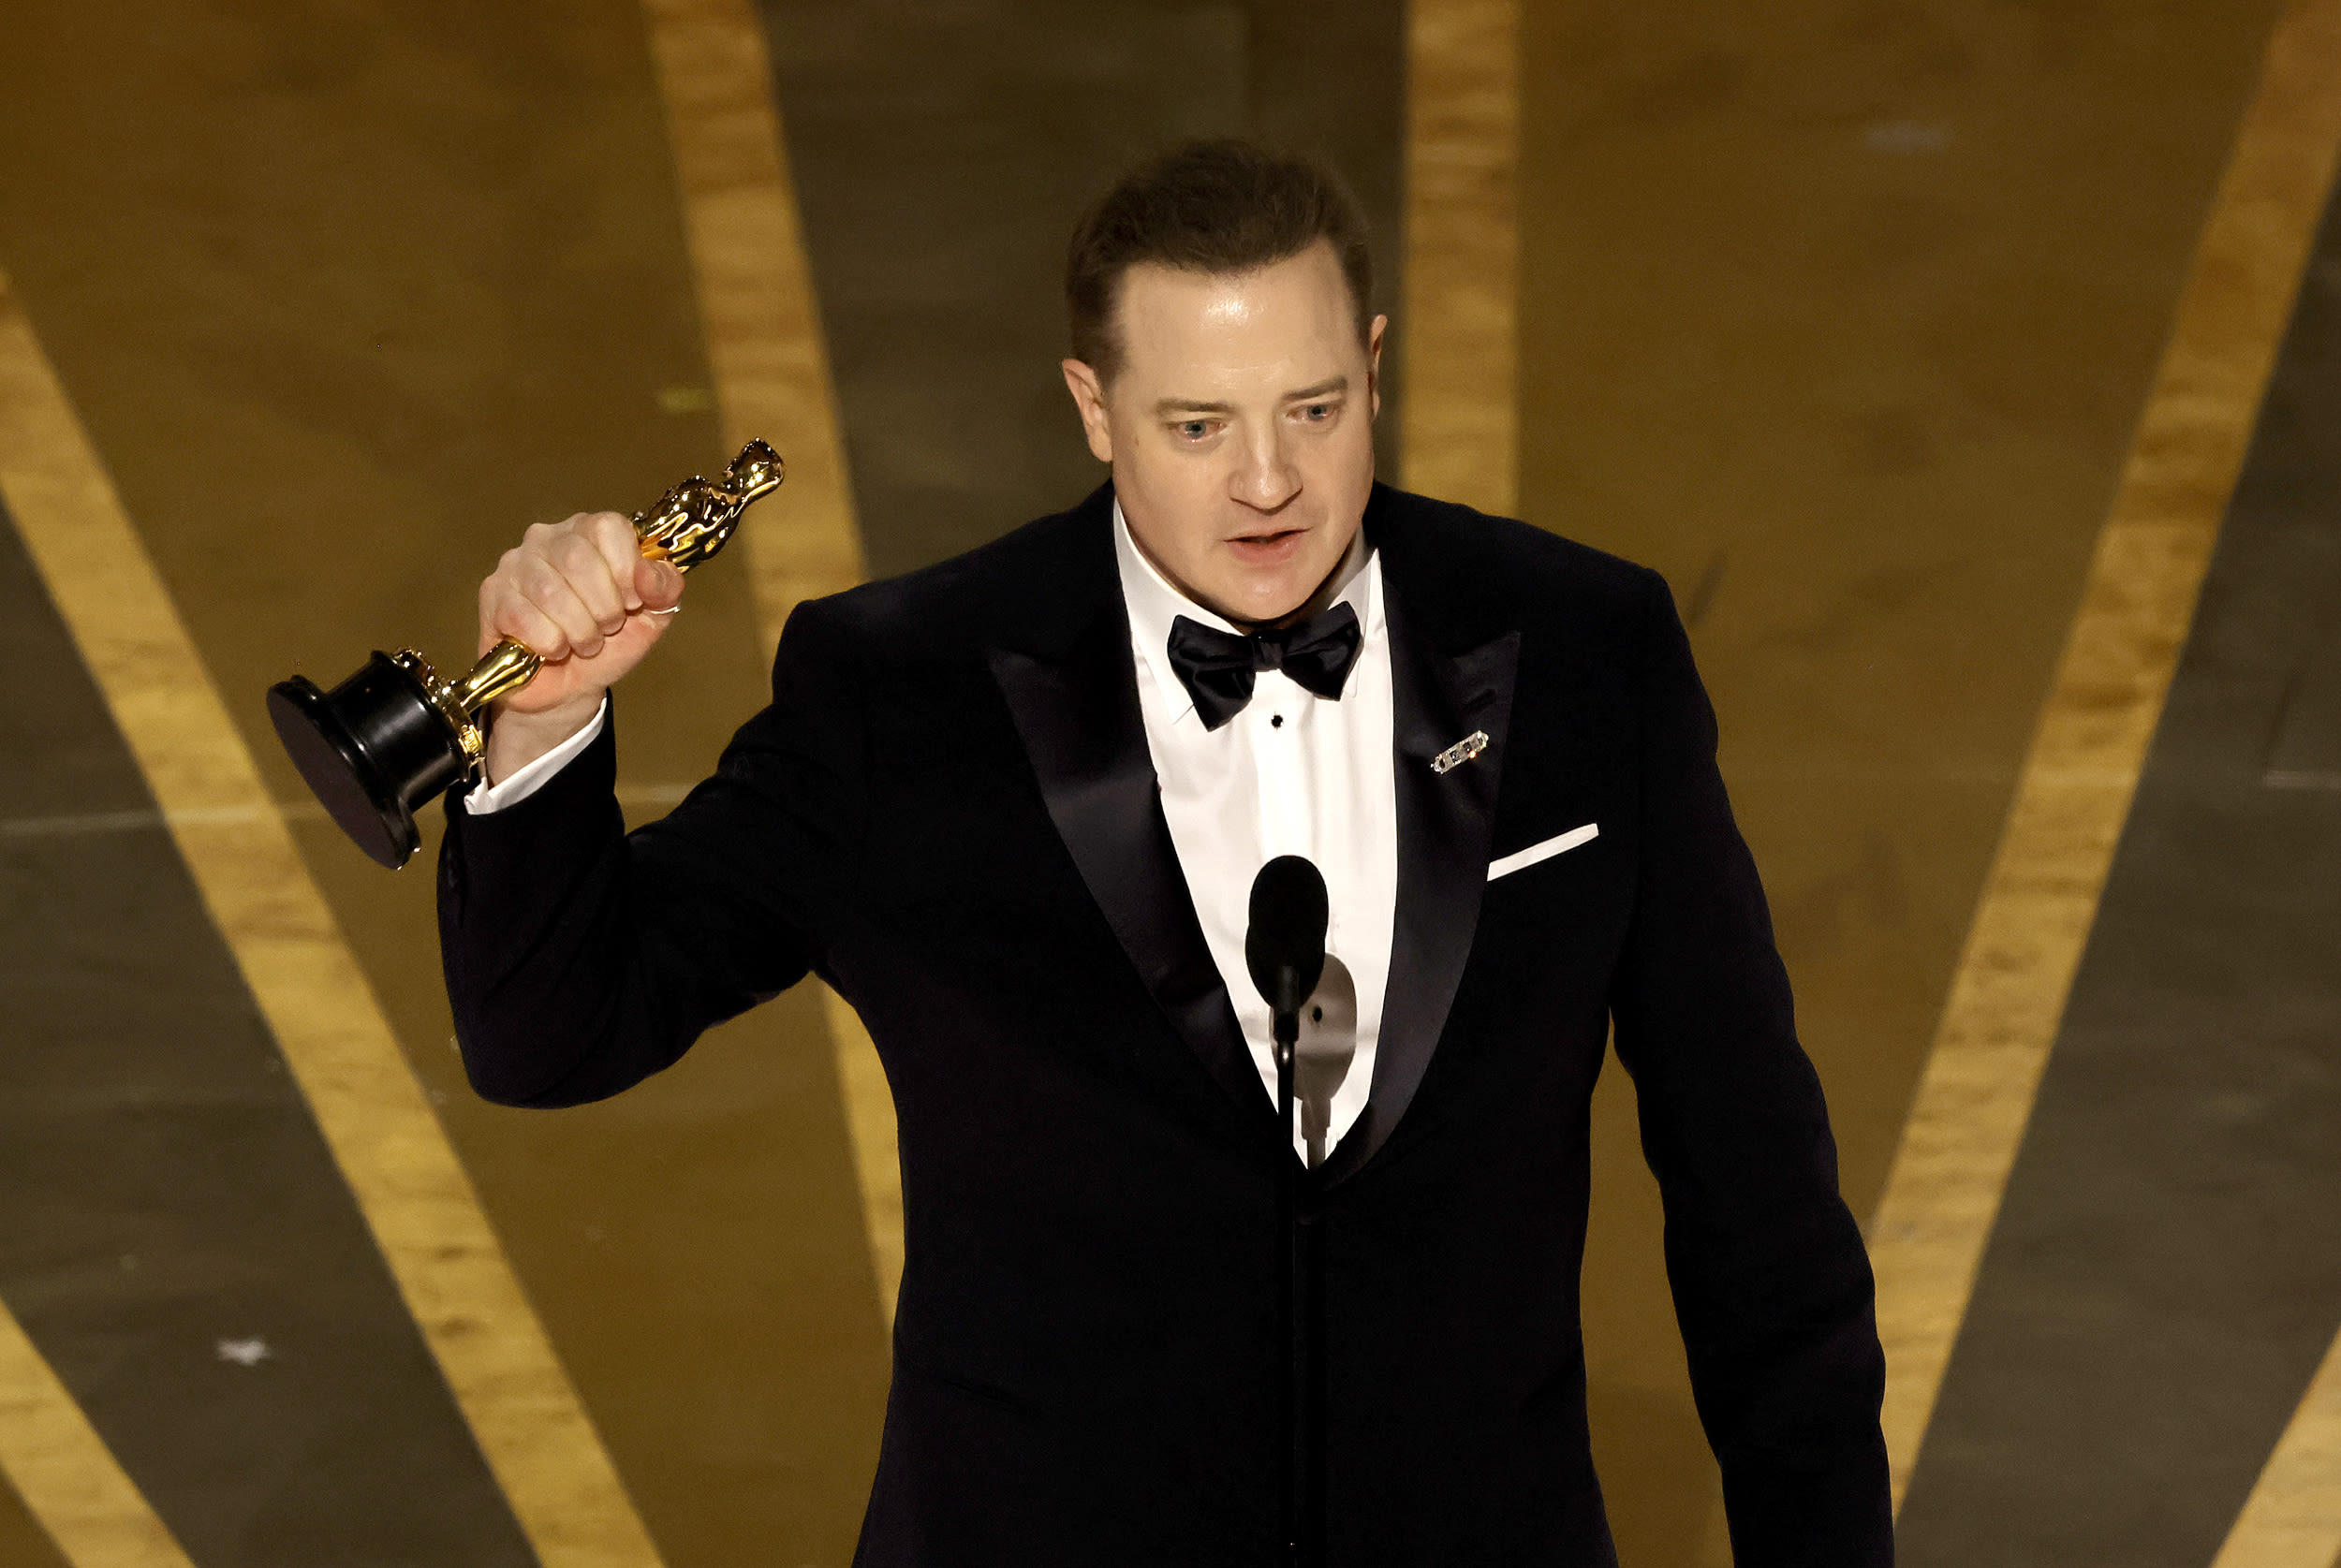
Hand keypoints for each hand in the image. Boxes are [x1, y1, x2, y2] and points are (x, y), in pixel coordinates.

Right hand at [475, 511, 685, 779]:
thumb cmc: (610, 642)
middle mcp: (547, 538)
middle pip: (578, 558)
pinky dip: (550, 643)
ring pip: (550, 592)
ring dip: (579, 630)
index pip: (609, 527)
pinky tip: (554, 649)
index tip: (633, 602)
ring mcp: (515, 564)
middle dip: (604, 607)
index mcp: (590, 531)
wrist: (570, 687)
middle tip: (607, 628)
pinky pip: (524, 618)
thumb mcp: (652, 616)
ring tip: (584, 643)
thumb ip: (664, 588)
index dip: (626, 570)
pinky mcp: (492, 595)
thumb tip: (648, 573)